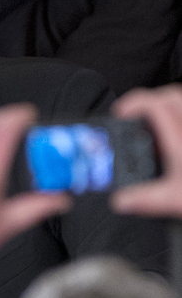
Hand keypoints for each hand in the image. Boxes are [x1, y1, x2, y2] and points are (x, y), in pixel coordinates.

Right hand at [111, 85, 181, 218]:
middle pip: (171, 95)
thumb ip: (147, 200)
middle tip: (138, 117)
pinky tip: (179, 137)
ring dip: (171, 107)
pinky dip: (181, 120)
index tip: (121, 113)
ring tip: (161, 124)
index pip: (153, 105)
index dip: (133, 103)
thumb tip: (122, 201)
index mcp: (179, 138)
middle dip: (151, 101)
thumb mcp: (177, 199)